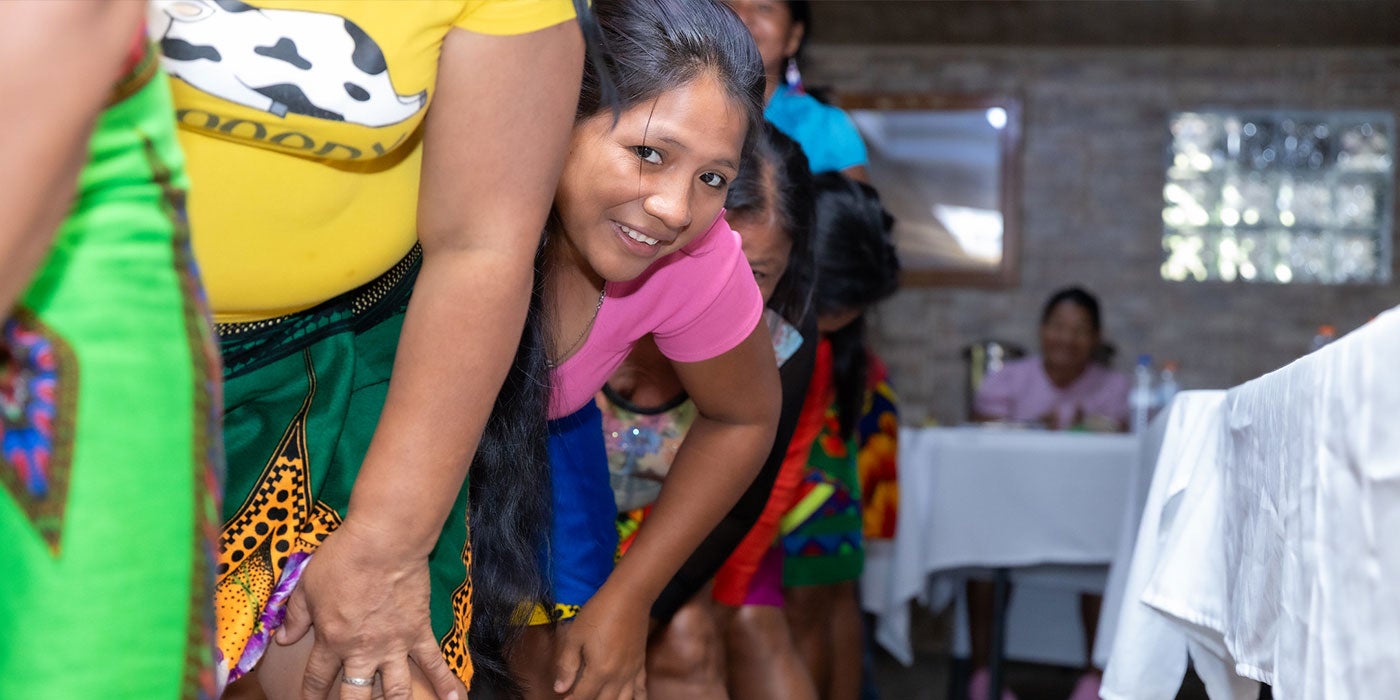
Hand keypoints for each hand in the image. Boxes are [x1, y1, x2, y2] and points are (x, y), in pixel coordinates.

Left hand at [276, 517, 461, 699]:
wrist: (384, 543)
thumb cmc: (343, 560)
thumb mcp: (308, 586)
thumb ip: (296, 616)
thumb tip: (282, 638)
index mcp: (332, 640)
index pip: (317, 679)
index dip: (310, 696)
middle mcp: (363, 651)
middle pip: (355, 695)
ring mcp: (394, 645)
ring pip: (395, 690)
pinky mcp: (419, 632)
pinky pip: (434, 662)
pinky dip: (445, 683)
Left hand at [553, 587, 649, 698]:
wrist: (629, 597)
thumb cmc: (599, 613)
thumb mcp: (575, 636)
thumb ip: (568, 665)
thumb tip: (560, 688)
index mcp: (599, 670)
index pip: (583, 696)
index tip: (564, 699)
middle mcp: (618, 676)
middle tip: (579, 697)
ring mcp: (631, 672)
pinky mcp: (640, 665)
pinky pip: (641, 690)